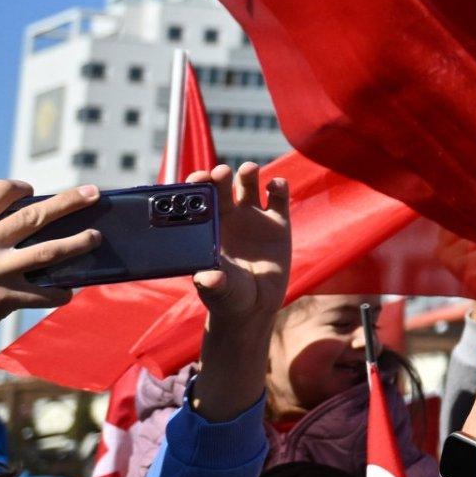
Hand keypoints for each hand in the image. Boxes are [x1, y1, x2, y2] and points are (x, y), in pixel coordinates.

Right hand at [0, 179, 105, 321]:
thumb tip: (18, 222)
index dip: (17, 188)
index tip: (28, 190)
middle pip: (33, 217)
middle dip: (67, 202)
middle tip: (92, 193)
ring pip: (48, 252)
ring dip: (76, 243)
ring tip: (95, 236)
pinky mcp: (3, 298)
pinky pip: (42, 294)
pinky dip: (59, 292)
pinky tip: (67, 291)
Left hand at [190, 166, 294, 423]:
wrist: (255, 306)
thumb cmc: (228, 297)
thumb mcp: (219, 291)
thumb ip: (213, 283)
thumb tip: (208, 278)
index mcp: (206, 228)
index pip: (198, 199)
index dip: (197, 186)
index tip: (198, 179)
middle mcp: (227, 217)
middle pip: (222, 186)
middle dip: (220, 176)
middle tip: (220, 173)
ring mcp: (253, 218)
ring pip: (248, 185)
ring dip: (247, 174)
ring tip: (248, 170)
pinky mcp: (278, 223)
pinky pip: (278, 197)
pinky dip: (278, 186)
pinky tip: (276, 185)